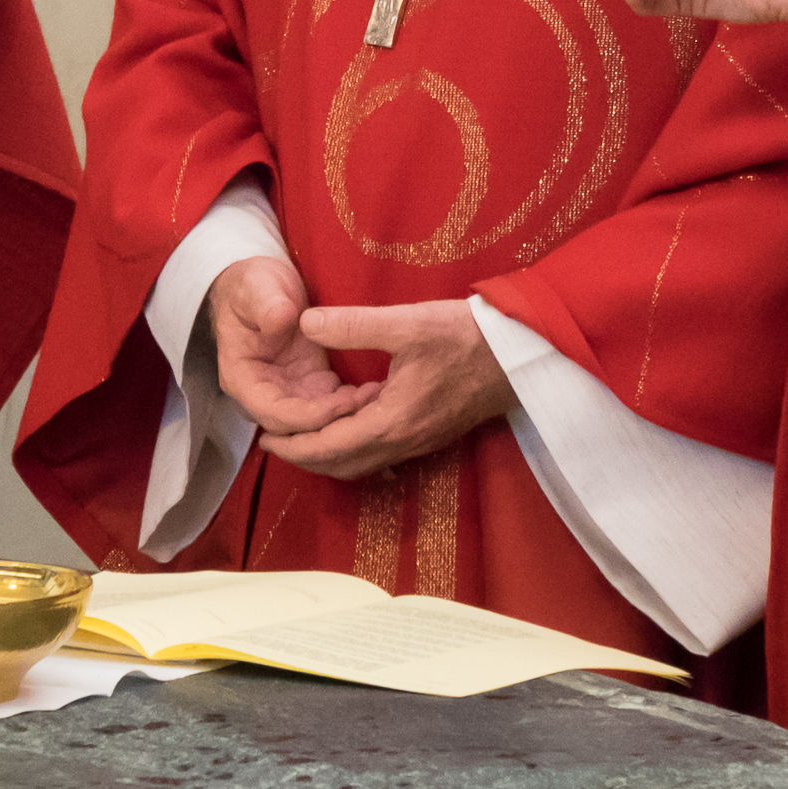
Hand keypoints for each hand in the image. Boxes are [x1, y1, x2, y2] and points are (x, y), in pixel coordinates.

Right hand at [210, 257, 378, 436]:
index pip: (272, 414)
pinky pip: (330, 404)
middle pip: (296, 427)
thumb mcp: (257, 287)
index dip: (306, 417)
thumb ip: (267, 305)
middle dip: (331, 421)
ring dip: (345, 415)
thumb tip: (281, 318)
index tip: (339, 403)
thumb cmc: (254, 285)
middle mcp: (264, 393)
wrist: (265, 283)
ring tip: (377, 395)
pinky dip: (350, 402)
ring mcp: (288, 391)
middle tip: (367, 402)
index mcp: (242, 378)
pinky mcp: (310, 384)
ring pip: (316, 421)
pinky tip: (374, 390)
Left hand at [257, 298, 515, 481]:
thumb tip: (305, 322)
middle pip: (343, 465)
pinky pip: (383, 453)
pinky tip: (352, 425)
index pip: (328, 448)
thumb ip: (353, 324)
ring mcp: (421, 441)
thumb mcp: (407, 323)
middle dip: (306, 457)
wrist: (522, 355)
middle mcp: (404, 441)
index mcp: (391, 421)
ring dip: (331, 455)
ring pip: (363, 463)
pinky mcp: (432, 433)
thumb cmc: (467, 337)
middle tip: (276, 441)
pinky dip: (356, 448)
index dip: (293, 446)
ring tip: (307, 435)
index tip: (265, 437)